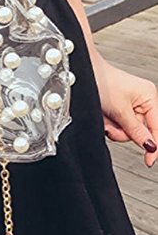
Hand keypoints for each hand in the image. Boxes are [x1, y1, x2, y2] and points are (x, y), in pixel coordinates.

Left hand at [91, 51, 157, 166]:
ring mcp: (131, 105)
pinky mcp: (120, 108)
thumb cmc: (102, 82)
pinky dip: (109, 123)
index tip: (149, 161)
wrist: (83, 73)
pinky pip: (118, 125)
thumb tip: (150, 146)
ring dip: (114, 128)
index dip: (154, 146)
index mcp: (149, 97)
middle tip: (112, 125)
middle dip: (124, 131)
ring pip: (127, 130)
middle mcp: (143, 101)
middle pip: (141, 131)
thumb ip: (135, 130)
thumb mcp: (120, 110)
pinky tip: (103, 115)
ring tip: (106, 117)